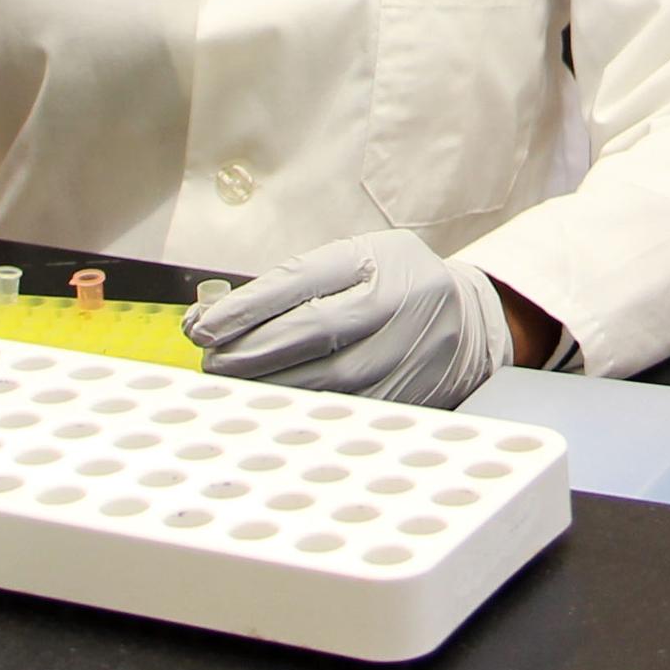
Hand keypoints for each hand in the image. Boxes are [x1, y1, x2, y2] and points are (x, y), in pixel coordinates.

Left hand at [186, 230, 513, 406]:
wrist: (467, 323)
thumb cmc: (395, 284)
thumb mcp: (354, 259)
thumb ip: (291, 282)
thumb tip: (212, 317)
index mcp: (377, 260)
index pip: (301, 283)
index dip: (246, 308)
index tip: (202, 327)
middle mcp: (395, 306)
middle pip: (310, 335)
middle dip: (248, 352)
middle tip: (209, 360)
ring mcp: (402, 355)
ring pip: (321, 382)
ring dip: (265, 386)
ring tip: (230, 382)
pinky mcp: (402, 397)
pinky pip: (339, 409)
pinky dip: (296, 409)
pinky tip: (268, 404)